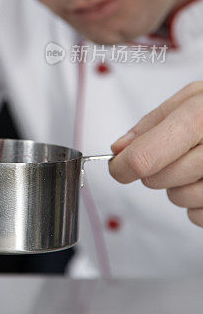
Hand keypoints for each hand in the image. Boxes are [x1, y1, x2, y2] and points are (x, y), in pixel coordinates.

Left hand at [109, 82, 202, 226]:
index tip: (118, 167)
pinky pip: (200, 216)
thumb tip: (120, 149)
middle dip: (156, 170)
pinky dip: (199, 204)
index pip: (147, 157)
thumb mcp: (197, 97)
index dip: (124, 166)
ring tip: (199, 164)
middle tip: (174, 153)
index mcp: (202, 115)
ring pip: (180, 199)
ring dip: (180, 186)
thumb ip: (155, 121)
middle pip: (160, 179)